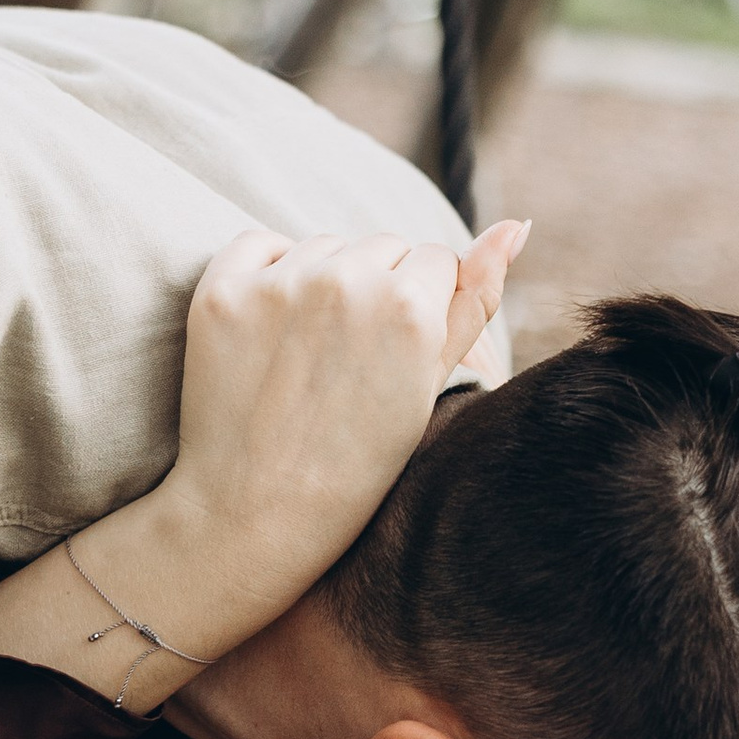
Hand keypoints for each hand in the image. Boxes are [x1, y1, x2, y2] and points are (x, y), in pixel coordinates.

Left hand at [157, 218, 528, 616]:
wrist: (255, 513)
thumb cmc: (357, 462)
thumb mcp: (431, 385)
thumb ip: (476, 300)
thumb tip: (514, 225)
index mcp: (412, 306)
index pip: (435, 260)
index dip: (421, 310)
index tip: (396, 357)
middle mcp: (348, 282)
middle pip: (382, 246)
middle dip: (377, 289)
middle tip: (353, 363)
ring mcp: (280, 284)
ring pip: (325, 245)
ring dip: (325, 280)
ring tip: (312, 354)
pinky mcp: (223, 291)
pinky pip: (260, 244)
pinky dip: (268, 272)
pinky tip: (271, 329)